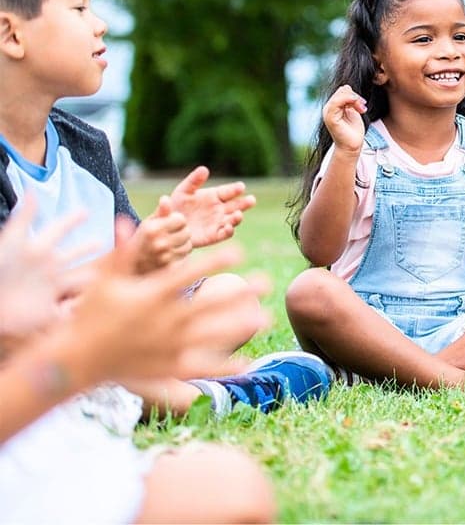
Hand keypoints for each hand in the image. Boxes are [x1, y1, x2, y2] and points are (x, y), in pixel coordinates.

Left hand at [0, 200, 97, 348]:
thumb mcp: (11, 242)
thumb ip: (23, 218)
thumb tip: (31, 191)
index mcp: (39, 250)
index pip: (59, 230)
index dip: (71, 220)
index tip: (85, 211)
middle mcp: (47, 269)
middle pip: (73, 255)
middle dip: (86, 248)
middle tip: (100, 241)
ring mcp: (50, 291)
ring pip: (78, 282)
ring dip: (91, 279)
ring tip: (106, 276)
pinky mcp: (49, 313)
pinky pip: (71, 311)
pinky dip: (81, 309)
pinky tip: (93, 306)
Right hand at [68, 217, 270, 382]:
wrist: (76, 359)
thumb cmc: (91, 315)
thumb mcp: (106, 280)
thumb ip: (123, 251)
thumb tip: (128, 219)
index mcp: (152, 296)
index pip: (190, 273)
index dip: (216, 261)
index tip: (239, 251)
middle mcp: (165, 320)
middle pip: (210, 304)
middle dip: (239, 292)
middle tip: (267, 281)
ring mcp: (168, 346)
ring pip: (213, 334)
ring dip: (240, 325)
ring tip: (266, 317)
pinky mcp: (167, 367)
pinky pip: (201, 366)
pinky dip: (225, 365)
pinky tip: (247, 361)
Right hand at [132, 195, 191, 272]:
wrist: (130, 265)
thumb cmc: (141, 240)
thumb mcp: (147, 224)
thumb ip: (160, 212)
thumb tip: (166, 198)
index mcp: (152, 229)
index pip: (181, 219)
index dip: (177, 220)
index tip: (170, 223)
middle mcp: (158, 243)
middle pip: (187, 232)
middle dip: (182, 231)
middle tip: (172, 234)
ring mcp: (164, 256)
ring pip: (188, 245)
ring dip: (183, 243)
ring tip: (172, 243)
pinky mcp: (169, 267)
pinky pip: (185, 256)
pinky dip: (181, 253)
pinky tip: (171, 252)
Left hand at [168, 166, 256, 246]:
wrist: (167, 226)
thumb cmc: (175, 205)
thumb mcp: (183, 191)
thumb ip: (194, 181)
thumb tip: (205, 169)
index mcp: (214, 196)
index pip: (228, 192)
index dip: (235, 190)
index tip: (241, 187)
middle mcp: (219, 209)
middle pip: (236, 205)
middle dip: (244, 203)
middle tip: (251, 200)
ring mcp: (217, 223)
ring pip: (233, 220)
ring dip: (237, 218)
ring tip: (238, 215)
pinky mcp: (213, 236)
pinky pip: (224, 234)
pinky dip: (229, 231)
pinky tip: (229, 227)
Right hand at [323, 84, 366, 154]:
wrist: (352, 145)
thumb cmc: (352, 130)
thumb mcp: (352, 110)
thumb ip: (349, 100)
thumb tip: (346, 86)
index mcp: (333, 106)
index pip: (343, 90)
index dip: (354, 94)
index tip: (363, 103)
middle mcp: (328, 108)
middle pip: (342, 90)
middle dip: (355, 96)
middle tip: (363, 107)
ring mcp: (328, 112)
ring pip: (341, 94)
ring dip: (355, 100)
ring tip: (362, 110)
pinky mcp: (330, 118)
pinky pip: (337, 102)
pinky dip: (349, 101)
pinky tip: (359, 109)